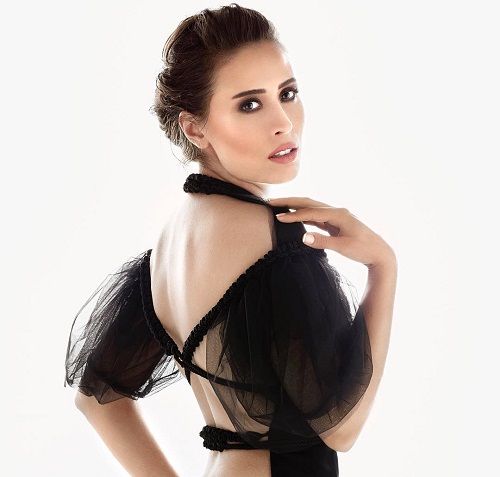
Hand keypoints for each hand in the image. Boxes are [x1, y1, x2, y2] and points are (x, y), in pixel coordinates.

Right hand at [267, 197, 395, 268]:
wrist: (380, 254)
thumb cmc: (364, 250)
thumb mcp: (343, 247)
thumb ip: (323, 242)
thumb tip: (303, 237)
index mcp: (339, 214)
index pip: (311, 212)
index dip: (293, 214)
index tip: (278, 217)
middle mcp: (337, 211)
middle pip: (309, 203)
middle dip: (290, 202)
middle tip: (271, 203)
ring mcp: (336, 217)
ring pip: (311, 208)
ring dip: (295, 207)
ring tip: (278, 207)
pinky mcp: (335, 224)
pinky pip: (316, 216)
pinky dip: (303, 215)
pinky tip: (294, 218)